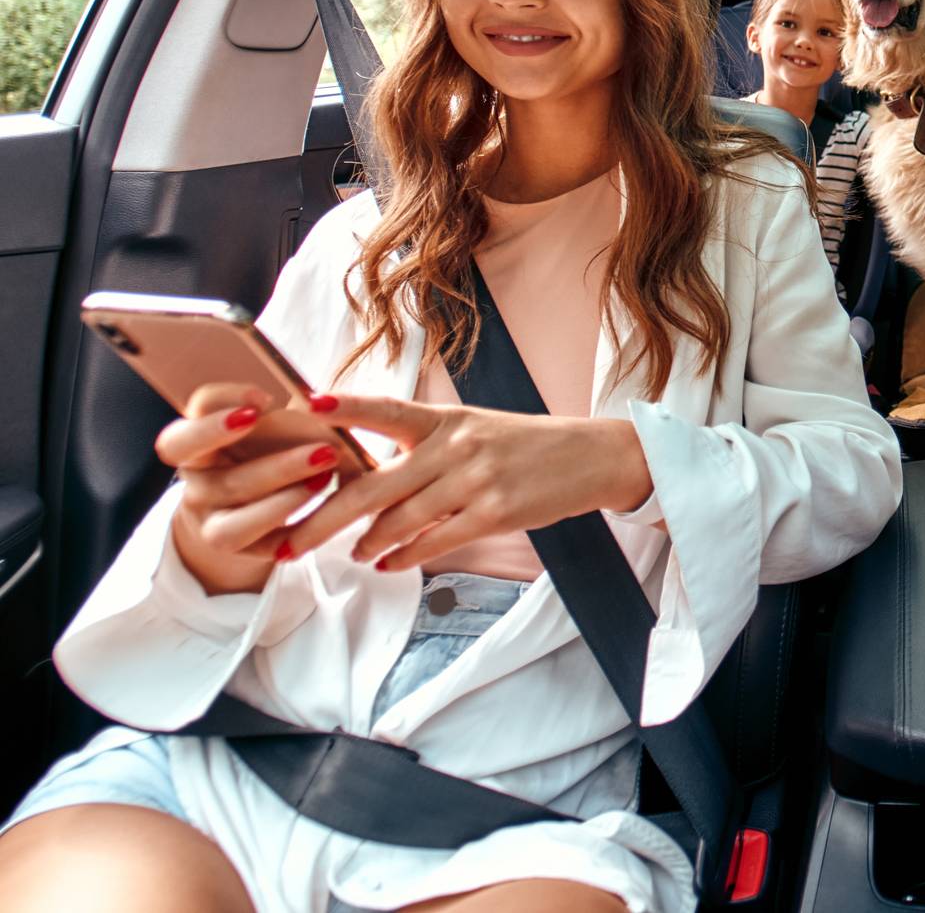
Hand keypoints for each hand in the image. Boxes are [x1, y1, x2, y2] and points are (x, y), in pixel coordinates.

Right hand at [161, 383, 344, 594]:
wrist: (240, 499)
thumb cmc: (252, 444)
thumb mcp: (252, 423)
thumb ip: (262, 409)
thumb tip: (311, 398)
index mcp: (189, 450)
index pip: (179, 439)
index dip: (213, 422)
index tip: (263, 400)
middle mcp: (195, 489)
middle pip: (224, 483)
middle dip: (278, 467)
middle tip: (324, 449)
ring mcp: (212, 524)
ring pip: (238, 525)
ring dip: (288, 502)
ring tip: (327, 479)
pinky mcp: (240, 550)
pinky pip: (267, 549)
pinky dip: (298, 533)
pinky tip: (327, 514)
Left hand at [283, 396, 652, 570]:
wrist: (590, 456)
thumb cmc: (525, 445)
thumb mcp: (475, 430)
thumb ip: (425, 449)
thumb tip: (368, 482)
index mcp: (446, 419)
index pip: (385, 410)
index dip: (345, 408)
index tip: (306, 405)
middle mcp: (455, 446)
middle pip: (373, 486)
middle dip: (324, 517)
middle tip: (288, 541)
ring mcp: (475, 480)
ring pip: (400, 520)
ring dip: (367, 544)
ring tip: (351, 555)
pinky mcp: (495, 512)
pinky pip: (436, 541)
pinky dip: (405, 557)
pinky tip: (389, 564)